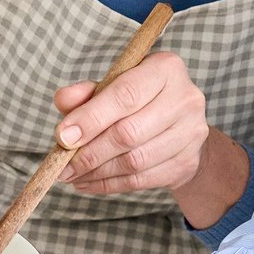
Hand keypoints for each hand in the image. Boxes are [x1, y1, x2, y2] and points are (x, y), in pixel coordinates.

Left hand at [53, 51, 211, 194]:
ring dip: (97, 172)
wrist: (181, 126)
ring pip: (134, 161)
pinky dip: (110, 185)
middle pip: (129, 133)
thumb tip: (63, 100)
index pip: (125, 95)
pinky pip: (141, 180)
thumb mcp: (114, 85)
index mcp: (165, 69)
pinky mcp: (187, 163)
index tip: (62, 137)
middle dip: (89, 153)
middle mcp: (185, 99)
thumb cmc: (140, 101)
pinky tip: (89, 183)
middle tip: (62, 165)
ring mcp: (191, 133)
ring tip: (73, 175)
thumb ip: (87, 92)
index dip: (91, 118)